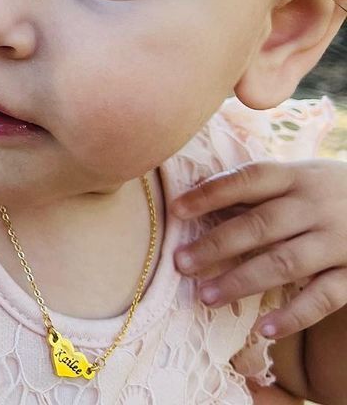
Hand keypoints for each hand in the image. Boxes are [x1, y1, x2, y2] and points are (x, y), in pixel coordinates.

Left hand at [173, 158, 346, 338]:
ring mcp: (337, 242)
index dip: (210, 193)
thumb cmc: (329, 190)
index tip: (175, 209)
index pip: (247, 180)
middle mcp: (315, 207)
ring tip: (206, 296)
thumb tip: (196, 195)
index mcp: (296, 177)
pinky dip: (294, 315)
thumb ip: (258, 188)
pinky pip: (323, 298)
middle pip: (260, 225)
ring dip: (242, 281)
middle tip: (180, 263)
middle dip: (216, 245)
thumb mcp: (300, 176)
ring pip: (285, 263)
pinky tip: (264, 329)